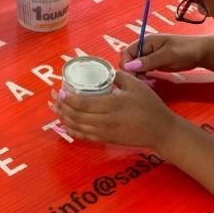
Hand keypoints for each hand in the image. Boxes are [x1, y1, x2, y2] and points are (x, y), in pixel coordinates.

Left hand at [53, 71, 179, 149]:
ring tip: (56, 109)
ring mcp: (104, 132)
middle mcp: (105, 120)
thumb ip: (118, 76)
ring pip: (77, 127)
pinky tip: (66, 124)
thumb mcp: (136, 85)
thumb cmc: (150, 106)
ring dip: (64, 118)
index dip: (68, 98)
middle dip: (62, 107)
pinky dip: (72, 130)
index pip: (83, 103)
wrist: (160, 131)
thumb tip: (105, 72)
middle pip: (76, 115)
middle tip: (54, 98)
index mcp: (112, 105)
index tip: (60, 91)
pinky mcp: (106, 140)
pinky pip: (84, 136)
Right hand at [120, 34, 208, 73]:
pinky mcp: (154, 63)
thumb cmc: (186, 50)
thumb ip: (149, 61)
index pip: (127, 53)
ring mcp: (149, 56)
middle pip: (129, 61)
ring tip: (149, 81)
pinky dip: (144, 76)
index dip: (126, 64)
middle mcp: (145, 48)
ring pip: (135, 67)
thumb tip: (130, 66)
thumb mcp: (168, 55)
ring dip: (138, 75)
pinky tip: (151, 80)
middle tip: (144, 80)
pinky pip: (143, 70)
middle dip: (132, 71)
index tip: (133, 75)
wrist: (201, 53)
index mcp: (146, 41)